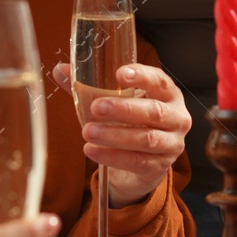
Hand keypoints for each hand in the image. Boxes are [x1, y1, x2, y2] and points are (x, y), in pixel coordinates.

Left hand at [53, 62, 188, 206]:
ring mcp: (171, 144)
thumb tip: (60, 70)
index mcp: (167, 94)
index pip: (159, 81)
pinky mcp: (159, 167)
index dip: (142, 76)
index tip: (120, 74)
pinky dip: (112, 156)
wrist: (138, 165)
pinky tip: (92, 151)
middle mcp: (176, 117)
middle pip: (154, 111)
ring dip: (114, 135)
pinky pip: (137, 161)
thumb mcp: (113, 102)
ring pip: (146, 139)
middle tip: (96, 107)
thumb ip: (89, 87)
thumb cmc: (129, 123)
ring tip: (87, 132)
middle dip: (124, 109)